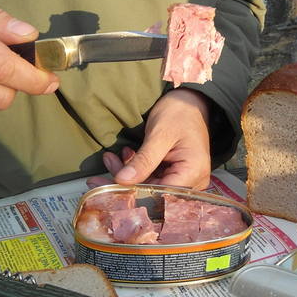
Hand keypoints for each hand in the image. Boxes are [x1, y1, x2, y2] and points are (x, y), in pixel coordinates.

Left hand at [87, 89, 212, 189]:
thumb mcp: (159, 135)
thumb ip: (143, 160)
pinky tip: (124, 156)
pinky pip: (153, 179)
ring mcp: (184, 180)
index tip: (108, 185)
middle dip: (127, 182)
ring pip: (150, 187)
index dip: (133, 193)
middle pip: (154, 193)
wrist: (190, 102)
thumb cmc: (179, 113)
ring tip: (111, 158)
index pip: (160, 194)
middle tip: (103, 170)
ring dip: (129, 174)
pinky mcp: (174, 175)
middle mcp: (192, 182)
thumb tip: (121, 180)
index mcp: (193, 173)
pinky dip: (136, 170)